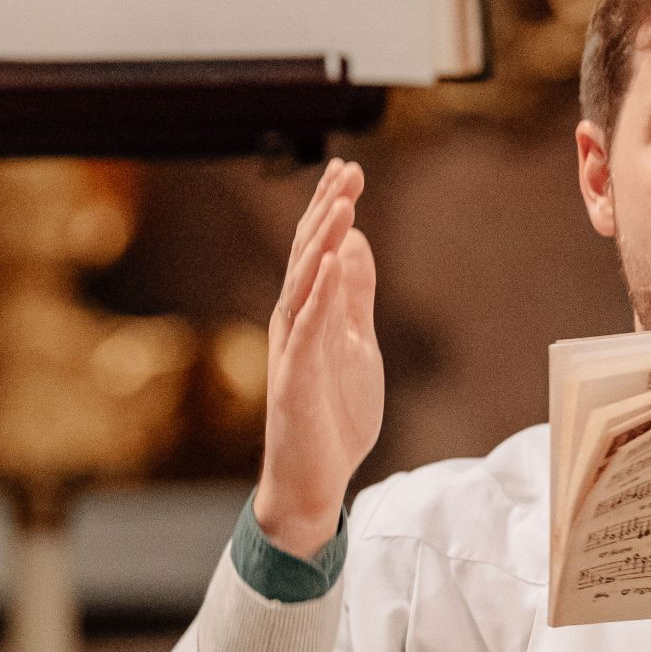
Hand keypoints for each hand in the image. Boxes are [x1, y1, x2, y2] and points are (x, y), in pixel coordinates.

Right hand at [252, 158, 383, 559]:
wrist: (315, 481)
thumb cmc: (333, 417)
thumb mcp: (357, 345)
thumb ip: (355, 297)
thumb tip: (358, 243)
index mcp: (309, 314)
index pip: (319, 251)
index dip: (332, 209)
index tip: (349, 170)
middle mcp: (294, 325)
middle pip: (308, 258)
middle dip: (327, 213)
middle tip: (347, 171)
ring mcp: (292, 351)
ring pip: (303, 286)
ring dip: (323, 243)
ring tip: (343, 206)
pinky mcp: (295, 380)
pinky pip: (307, 330)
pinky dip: (321, 294)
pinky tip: (335, 261)